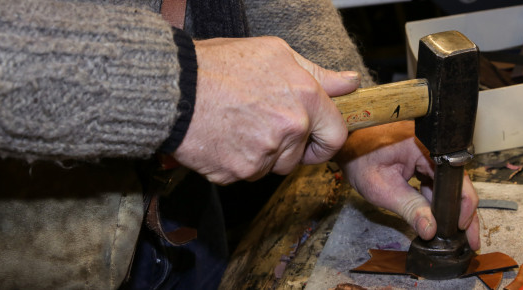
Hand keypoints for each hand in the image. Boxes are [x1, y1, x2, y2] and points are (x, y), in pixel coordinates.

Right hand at [173, 37, 359, 184]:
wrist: (172, 88)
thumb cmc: (219, 64)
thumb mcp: (275, 53)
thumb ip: (317, 74)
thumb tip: (350, 83)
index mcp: (304, 99)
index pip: (336, 136)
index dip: (325, 140)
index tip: (314, 139)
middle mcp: (289, 129)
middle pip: (300, 156)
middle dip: (287, 147)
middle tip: (261, 124)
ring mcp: (263, 154)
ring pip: (272, 167)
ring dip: (261, 155)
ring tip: (237, 126)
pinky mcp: (238, 172)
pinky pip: (245, 174)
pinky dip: (236, 162)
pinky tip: (223, 137)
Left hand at [335, 121, 479, 249]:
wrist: (344, 144)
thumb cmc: (358, 159)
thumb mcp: (382, 189)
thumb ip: (410, 209)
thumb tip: (431, 230)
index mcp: (427, 148)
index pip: (456, 181)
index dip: (463, 207)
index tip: (461, 230)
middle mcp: (433, 147)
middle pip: (456, 184)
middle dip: (462, 213)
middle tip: (468, 240)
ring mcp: (428, 152)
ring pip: (447, 185)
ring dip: (450, 209)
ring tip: (456, 235)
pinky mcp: (422, 158)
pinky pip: (435, 181)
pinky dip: (436, 200)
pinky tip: (438, 219)